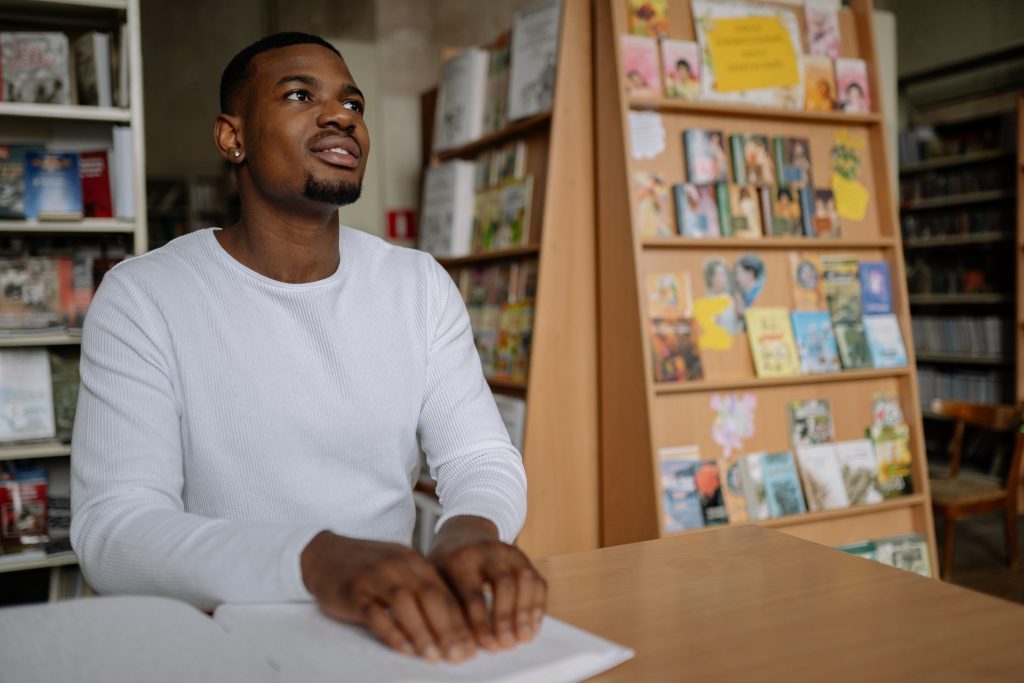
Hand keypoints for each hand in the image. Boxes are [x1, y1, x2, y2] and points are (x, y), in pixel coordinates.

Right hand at [300, 531, 475, 661]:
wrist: (325, 553)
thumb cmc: (367, 567)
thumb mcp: (399, 568)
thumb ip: (422, 587)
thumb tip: (454, 621)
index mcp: (414, 560)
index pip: (444, 592)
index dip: (460, 620)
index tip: (472, 645)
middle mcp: (397, 565)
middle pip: (430, 596)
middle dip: (448, 629)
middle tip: (459, 655)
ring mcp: (374, 577)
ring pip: (405, 603)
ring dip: (422, 631)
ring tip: (434, 656)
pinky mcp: (353, 591)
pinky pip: (375, 613)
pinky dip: (392, 632)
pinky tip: (404, 649)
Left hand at [427, 516, 546, 651]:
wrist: (463, 534)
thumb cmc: (446, 567)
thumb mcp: (436, 579)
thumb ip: (445, 607)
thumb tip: (456, 646)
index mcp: (459, 558)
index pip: (472, 593)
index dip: (480, 623)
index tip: (484, 647)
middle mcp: (487, 551)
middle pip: (503, 583)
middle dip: (506, 617)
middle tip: (506, 645)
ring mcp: (509, 552)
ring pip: (525, 579)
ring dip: (526, 612)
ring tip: (523, 639)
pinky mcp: (524, 558)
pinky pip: (538, 582)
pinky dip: (537, 606)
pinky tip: (531, 628)